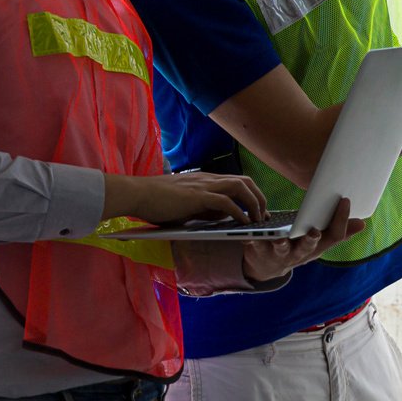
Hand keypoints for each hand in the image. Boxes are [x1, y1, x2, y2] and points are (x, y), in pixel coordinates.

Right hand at [105, 171, 266, 225]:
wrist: (137, 193)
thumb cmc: (155, 201)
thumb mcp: (184, 204)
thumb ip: (202, 208)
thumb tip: (220, 217)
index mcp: (204, 180)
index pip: (236, 181)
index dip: (251, 194)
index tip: (258, 209)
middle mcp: (207, 179)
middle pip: (245, 181)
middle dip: (259, 197)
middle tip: (264, 215)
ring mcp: (203, 186)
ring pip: (240, 187)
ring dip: (254, 203)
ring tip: (258, 220)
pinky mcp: (197, 196)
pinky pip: (226, 202)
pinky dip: (239, 212)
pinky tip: (243, 223)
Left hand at [240, 197, 364, 282]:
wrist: (266, 267)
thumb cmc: (296, 246)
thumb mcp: (318, 241)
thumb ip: (337, 231)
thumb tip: (362, 222)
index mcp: (316, 247)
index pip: (333, 236)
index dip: (341, 220)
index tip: (345, 200)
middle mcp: (300, 253)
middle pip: (309, 247)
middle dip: (311, 240)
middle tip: (314, 232)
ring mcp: (280, 254)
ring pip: (282, 249)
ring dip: (281, 244)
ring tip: (280, 238)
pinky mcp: (260, 251)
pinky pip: (256, 245)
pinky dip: (253, 239)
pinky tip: (251, 234)